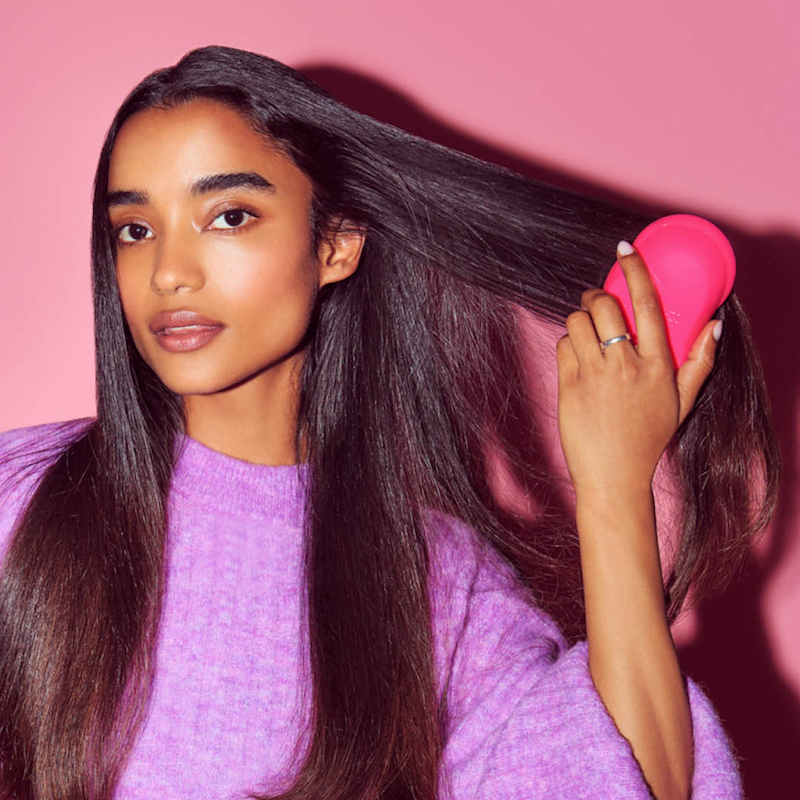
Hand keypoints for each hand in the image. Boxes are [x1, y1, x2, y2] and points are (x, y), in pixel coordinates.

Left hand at [556, 241, 720, 498]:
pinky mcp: (569, 386)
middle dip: (596, 296)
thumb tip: (714, 323)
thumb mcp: (682, 401)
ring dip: (579, 319)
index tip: (625, 250)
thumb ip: (699, 361)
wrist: (614, 476)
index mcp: (657, 365)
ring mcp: (595, 376)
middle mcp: (626, 366)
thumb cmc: (647, 438)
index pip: (647, 304)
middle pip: (604, 306)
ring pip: (577, 322)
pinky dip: (567, 344)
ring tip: (585, 332)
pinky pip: (562, 345)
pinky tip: (576, 357)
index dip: (635, 270)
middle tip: (595, 302)